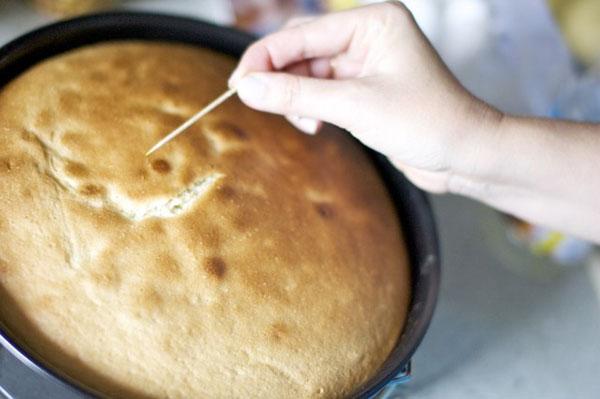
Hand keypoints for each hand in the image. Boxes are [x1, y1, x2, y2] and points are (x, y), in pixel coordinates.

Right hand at [229, 1, 501, 192]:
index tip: (238, 82)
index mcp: (374, 22)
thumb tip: (247, 88)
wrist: (465, 156)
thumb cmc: (427, 123)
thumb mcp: (354, 108)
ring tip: (305, 123)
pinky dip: (312, 108)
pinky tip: (317, 125)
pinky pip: (323, 91)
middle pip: (303, 50)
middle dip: (281, 79)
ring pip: (310, 73)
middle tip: (256, 102)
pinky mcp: (365, 88)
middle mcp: (369, 36)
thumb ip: (297, 96)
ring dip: (297, 99)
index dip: (265, 57)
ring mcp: (366, 63)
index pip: (303, 33)